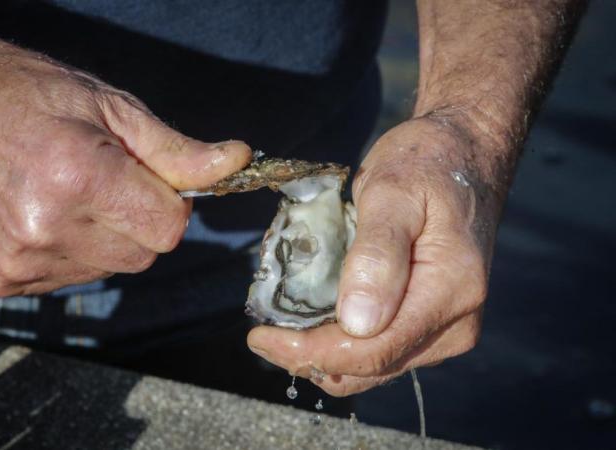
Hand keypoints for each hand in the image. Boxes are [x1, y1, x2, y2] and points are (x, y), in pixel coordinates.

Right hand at [0, 36, 249, 295]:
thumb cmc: (33, 97)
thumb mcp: (113, 109)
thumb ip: (177, 150)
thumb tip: (238, 162)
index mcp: (78, 178)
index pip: (169, 230)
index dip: (169, 203)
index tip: (149, 178)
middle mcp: (45, 229)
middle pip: (143, 255)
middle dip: (139, 220)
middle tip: (107, 180)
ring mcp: (19, 260)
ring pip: (109, 269)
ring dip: (105, 237)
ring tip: (69, 193)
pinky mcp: (0, 279)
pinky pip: (71, 278)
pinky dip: (72, 251)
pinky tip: (45, 214)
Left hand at [248, 117, 508, 395]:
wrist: (465, 154)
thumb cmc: (427, 163)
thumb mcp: (394, 192)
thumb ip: (377, 254)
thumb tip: (357, 322)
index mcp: (451, 291)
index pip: (373, 349)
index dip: (312, 351)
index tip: (261, 337)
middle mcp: (455, 324)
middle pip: (372, 366)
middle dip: (311, 357)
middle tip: (262, 336)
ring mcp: (446, 328)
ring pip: (374, 366)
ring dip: (325, 354)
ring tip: (282, 329)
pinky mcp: (433, 324)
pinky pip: (382, 350)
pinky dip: (343, 344)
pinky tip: (314, 322)